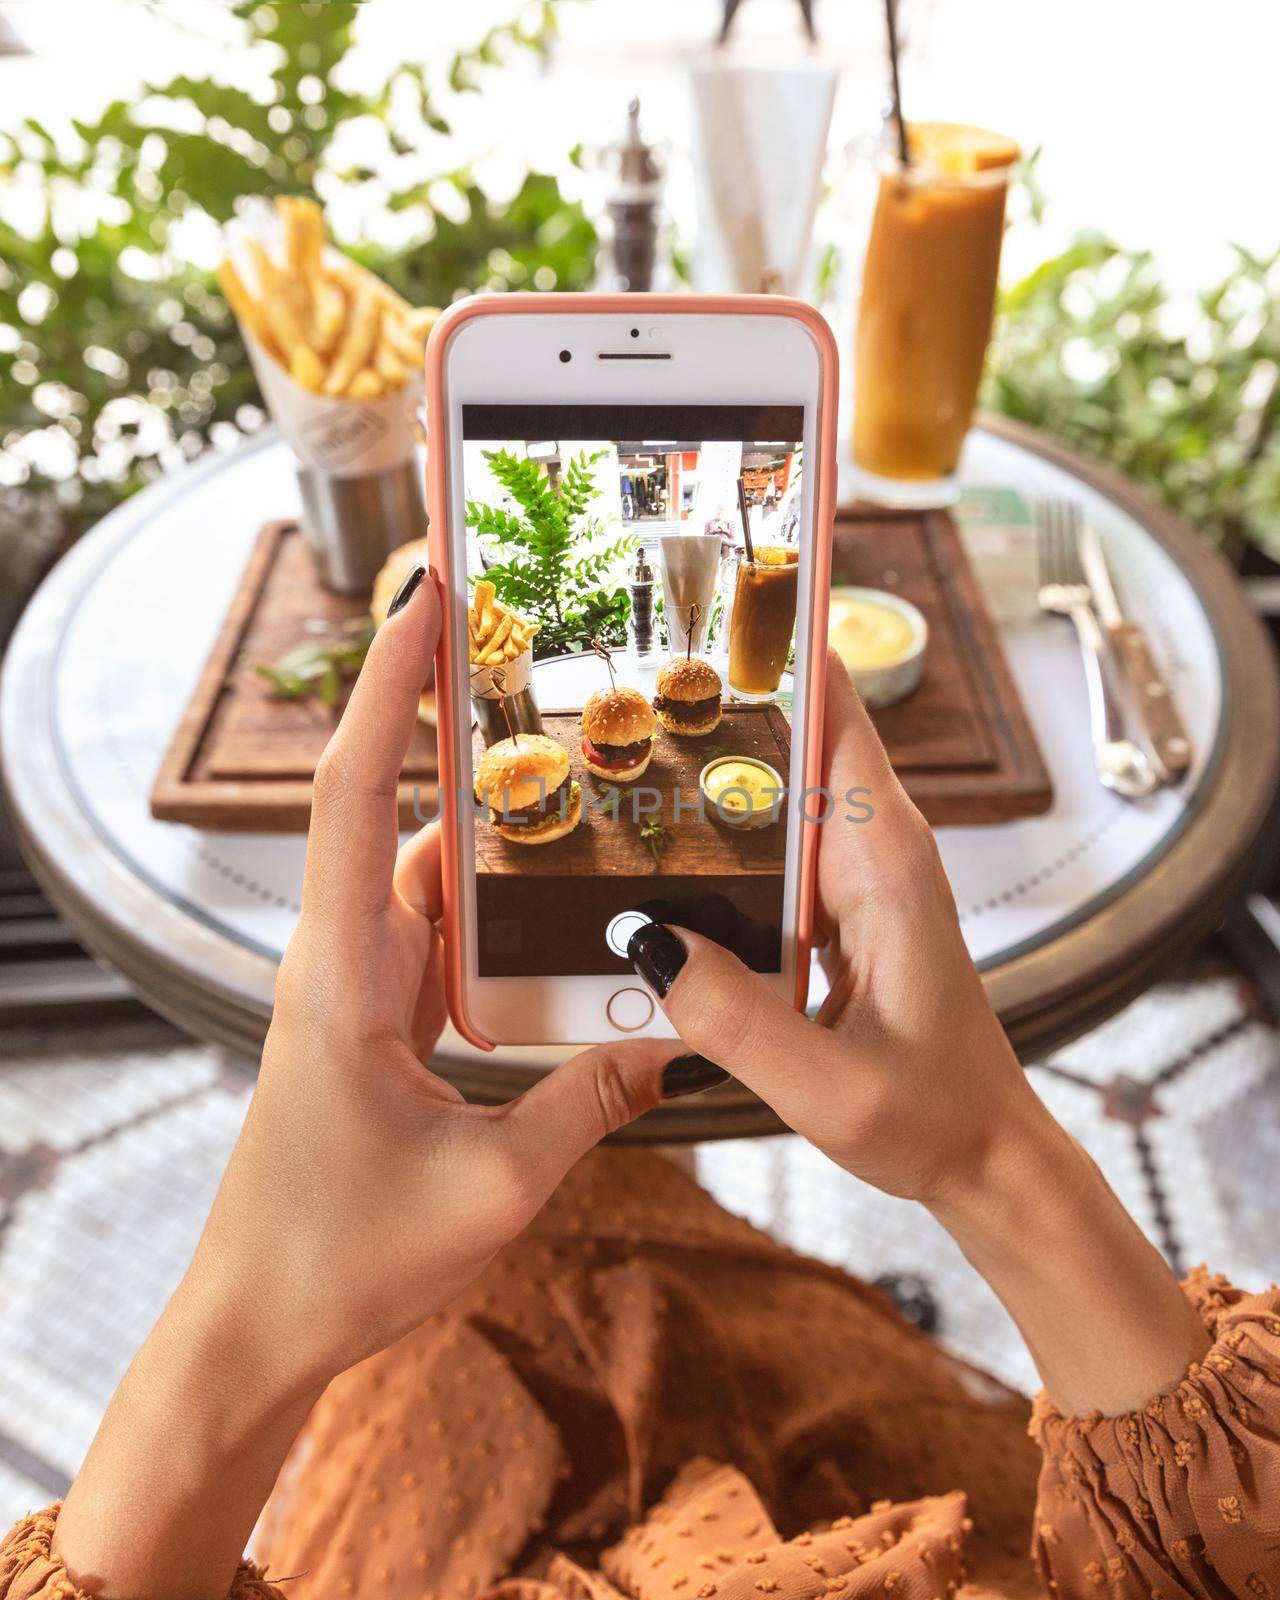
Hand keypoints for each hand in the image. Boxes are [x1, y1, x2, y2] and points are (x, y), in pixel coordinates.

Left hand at [55, 566, 675, 1599]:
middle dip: (442, 715)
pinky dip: (492, 905)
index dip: (388, 686)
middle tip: (521, 648)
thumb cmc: (343, 1259)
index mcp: (344, 975)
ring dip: (483, 821)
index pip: (359, 792)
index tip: (426, 597)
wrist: (259, 1326)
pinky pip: (439, 935)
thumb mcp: (495, 1185)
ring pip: (426, 873)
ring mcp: (355, 988)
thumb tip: (675, 1040)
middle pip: (391, 805)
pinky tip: (558, 902)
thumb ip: (589, 1099)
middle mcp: (342, 961)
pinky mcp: (375, 1021)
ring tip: (569, 767)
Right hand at [630, 654, 1207, 1414]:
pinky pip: (773, 842)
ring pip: (778, 785)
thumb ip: (734, 1021)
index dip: (782, 647)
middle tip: (614, 671)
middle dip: (717, 693)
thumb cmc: (932, 1117)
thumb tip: (642, 938)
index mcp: (885, 863)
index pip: (836, 715)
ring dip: (710, 762)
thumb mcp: (827, 1087)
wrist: (984, 1155)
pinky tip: (654, 844)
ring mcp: (857, 874)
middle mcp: (875, 850)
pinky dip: (720, 829)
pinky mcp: (839, 906)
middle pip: (794, 733)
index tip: (715, 592)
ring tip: (612, 739)